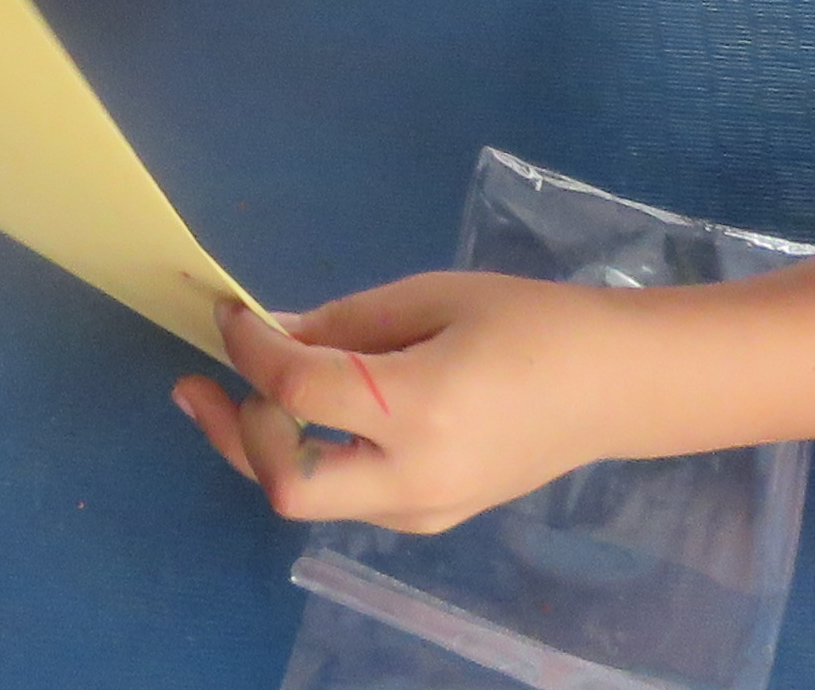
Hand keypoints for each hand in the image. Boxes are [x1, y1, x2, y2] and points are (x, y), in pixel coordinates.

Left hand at [181, 277, 629, 533]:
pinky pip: (347, 498)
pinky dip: (312, 457)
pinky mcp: (431, 519)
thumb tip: (269, 333)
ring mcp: (424, 510)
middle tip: (202, 382)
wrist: (612, 387)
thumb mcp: (432, 297)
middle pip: (286, 484)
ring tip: (244, 393)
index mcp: (420, 408)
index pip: (299, 391)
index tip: (226, 310)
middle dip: (235, 432)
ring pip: (310, 500)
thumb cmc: (530, 321)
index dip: (247, 347)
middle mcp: (415, 477)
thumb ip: (344, 322)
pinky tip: (307, 413)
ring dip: (266, 447)